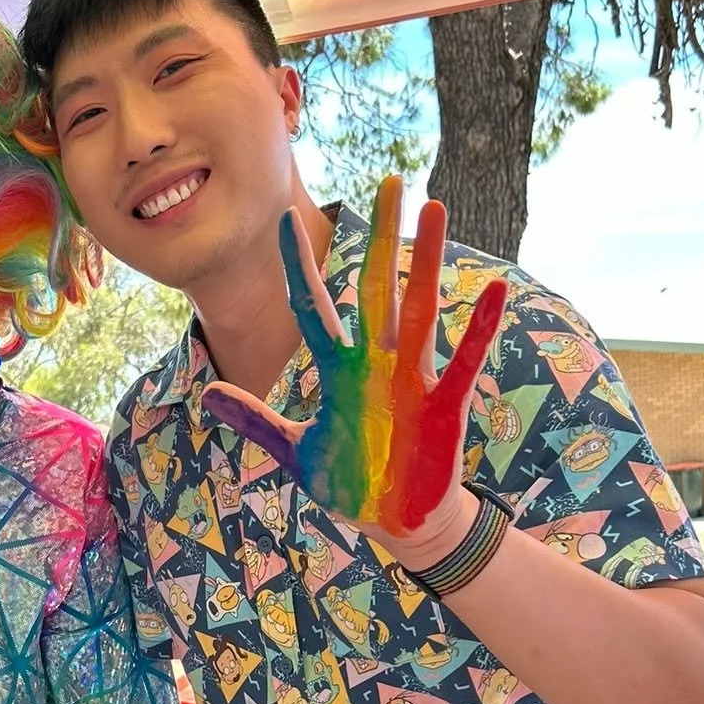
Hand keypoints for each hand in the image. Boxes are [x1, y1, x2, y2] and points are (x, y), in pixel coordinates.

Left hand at [201, 178, 508, 570]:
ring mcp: (411, 381)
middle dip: (382, 237)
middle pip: (377, 289)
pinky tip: (496, 292)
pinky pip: (463, 362)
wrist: (398, 523)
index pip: (312, 307)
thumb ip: (256, 421)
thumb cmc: (352, 485)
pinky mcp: (443, 408)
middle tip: (392, 180)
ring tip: (435, 207)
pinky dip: (480, 330)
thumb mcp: (295, 452)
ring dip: (428, 261)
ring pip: (420, 308)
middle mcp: (376, 365)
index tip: (281, 219)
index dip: (296, 266)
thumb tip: (208, 392)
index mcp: (338, 372)